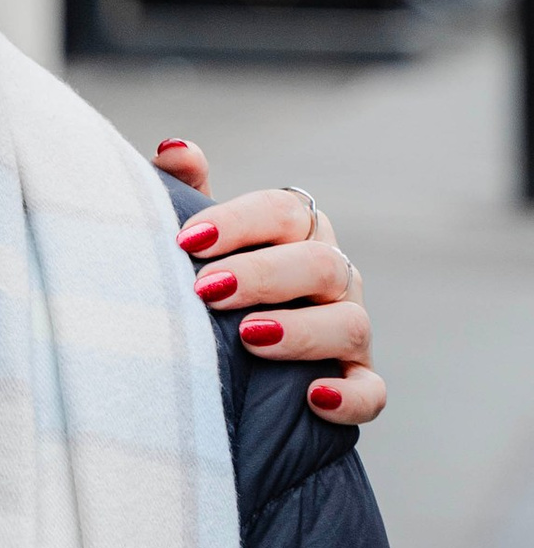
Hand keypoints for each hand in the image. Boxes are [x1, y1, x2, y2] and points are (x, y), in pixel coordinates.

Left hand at [153, 141, 382, 424]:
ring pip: (350, 323)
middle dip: (262, 275)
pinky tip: (312, 397)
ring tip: (250, 338)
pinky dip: (349, 397)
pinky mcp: (356, 385)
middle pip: (320, 262)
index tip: (186, 240)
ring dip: (301, 331)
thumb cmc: (209, 285)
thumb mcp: (195, 241)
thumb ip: (184, 192)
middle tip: (206, 291)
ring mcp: (349, 332)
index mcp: (297, 234)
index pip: (284, 210)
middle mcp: (333, 277)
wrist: (226, 365)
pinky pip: (371, 392)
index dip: (238, 221)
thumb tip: (176, 150)